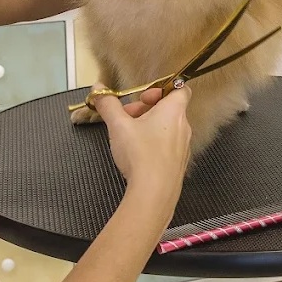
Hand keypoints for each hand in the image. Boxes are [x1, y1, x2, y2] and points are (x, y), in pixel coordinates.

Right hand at [90, 83, 191, 224]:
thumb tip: (97, 88)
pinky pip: (167, 145)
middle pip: (167, 108)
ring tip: (127, 135)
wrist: (154, 193)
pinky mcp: (178, 164)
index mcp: (173, 111)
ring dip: (148, 125)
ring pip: (166, 127)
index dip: (161, 88)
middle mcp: (183, 127)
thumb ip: (108, 104)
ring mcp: (183, 147)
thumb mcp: (118, 125)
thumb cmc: (140, 153)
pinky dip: (153, 143)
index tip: (142, 97)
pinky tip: (136, 154)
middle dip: (145, 109)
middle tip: (126, 116)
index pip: (179, 89)